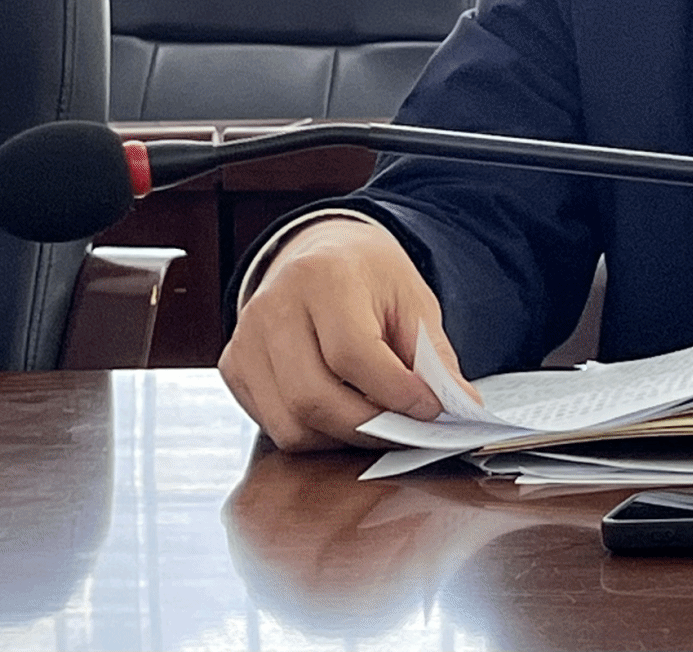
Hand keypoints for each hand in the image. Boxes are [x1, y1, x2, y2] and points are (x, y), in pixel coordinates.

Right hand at [218, 217, 472, 451]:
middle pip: (314, 398)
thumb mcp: (413, 301)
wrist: (323, 254)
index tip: (430, 409)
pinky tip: (344, 414)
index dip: (394, 392)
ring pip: (291, 424)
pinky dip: (317, 433)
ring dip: (343, 437)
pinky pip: (275, 425)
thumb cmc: (370, 276)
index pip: (352, 353)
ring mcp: (246, 339)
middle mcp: (274, 307)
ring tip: (380, 422)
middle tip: (409, 430)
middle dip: (370, 427)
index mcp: (323, 277)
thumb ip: (432, 355)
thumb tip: (458, 406)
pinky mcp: (234, 367)